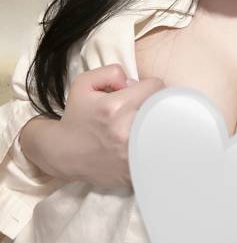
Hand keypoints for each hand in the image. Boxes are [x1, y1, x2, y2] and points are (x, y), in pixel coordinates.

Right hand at [20, 64, 164, 189]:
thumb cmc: (77, 116)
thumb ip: (111, 72)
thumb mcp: (84, 83)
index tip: (140, 93)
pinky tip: (140, 143)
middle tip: (142, 109)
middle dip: (154, 105)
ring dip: (155, 125)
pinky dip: (153, 146)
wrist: (66, 154)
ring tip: (142, 125)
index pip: (155, 86)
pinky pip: (158, 154)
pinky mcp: (135, 171)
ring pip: (165, 131)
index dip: (148, 86)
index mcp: (115, 107)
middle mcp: (126, 130)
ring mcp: (132, 154)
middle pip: (164, 108)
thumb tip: (132, 81)